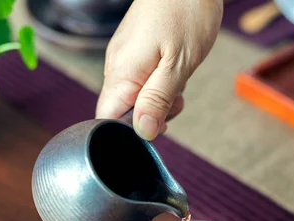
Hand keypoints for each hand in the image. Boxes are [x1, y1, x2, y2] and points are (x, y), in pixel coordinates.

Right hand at [95, 0, 222, 139]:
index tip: (157, 123)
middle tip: (176, 100)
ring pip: (134, 96)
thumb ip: (158, 100)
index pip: (107, 118)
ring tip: (179, 82)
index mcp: (122, 72)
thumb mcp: (178, 65)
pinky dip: (159, 84)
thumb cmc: (186, 13)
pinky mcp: (135, 51)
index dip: (130, 130)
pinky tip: (174, 71)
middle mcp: (117, 66)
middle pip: (122, 110)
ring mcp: (124, 57)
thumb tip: (143, 132)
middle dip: (150, 115)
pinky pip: (141, 80)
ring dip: (159, 99)